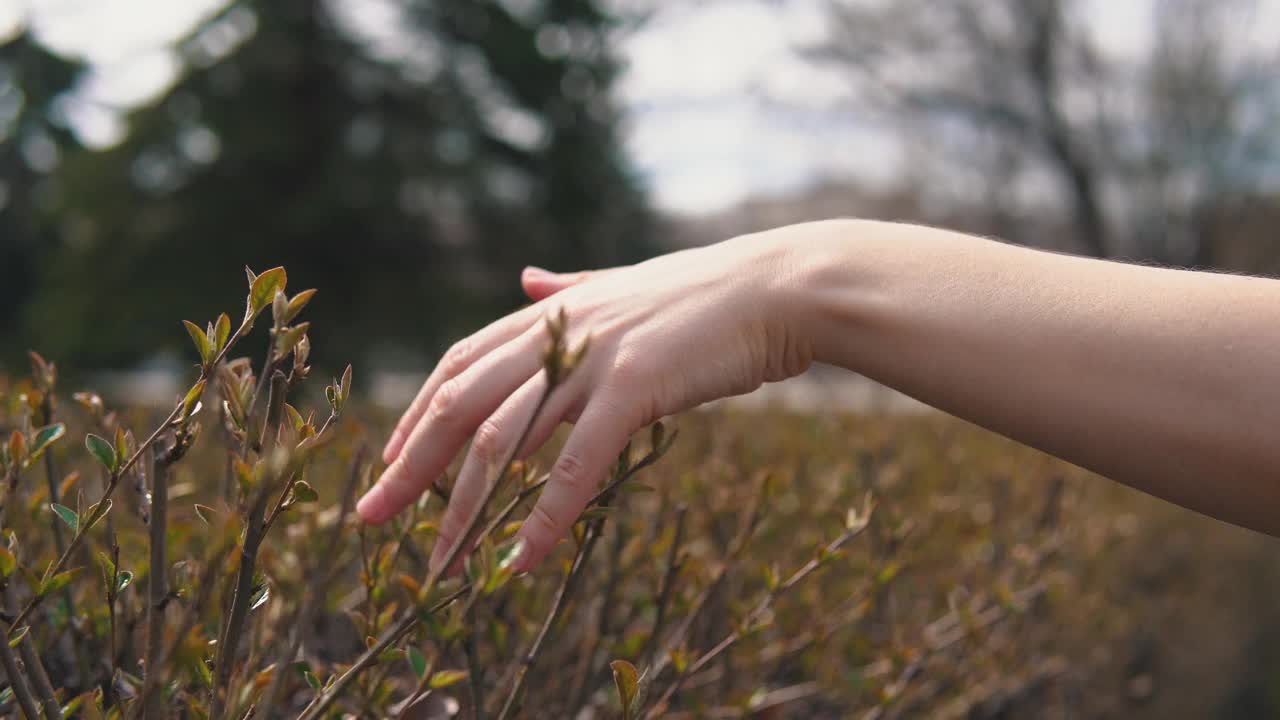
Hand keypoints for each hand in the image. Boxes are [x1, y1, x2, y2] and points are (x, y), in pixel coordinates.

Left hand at [356, 232, 813, 570]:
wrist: (777, 285)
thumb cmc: (705, 295)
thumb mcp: (624, 288)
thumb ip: (570, 289)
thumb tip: (527, 279)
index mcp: (553, 312)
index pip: (459, 364)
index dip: (416, 415)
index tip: (389, 463)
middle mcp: (559, 331)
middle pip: (458, 402)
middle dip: (409, 465)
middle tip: (369, 518)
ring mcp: (593, 357)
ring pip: (502, 437)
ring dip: (464, 505)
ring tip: (440, 561)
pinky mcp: (635, 385)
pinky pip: (577, 461)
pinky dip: (546, 515)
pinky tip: (523, 558)